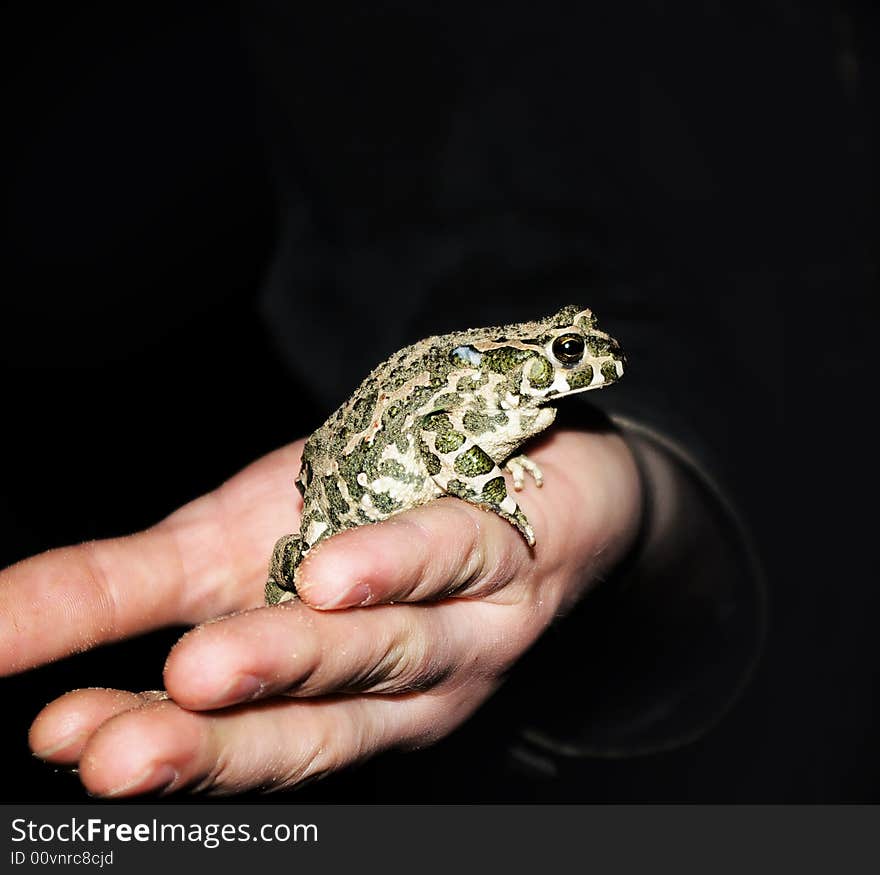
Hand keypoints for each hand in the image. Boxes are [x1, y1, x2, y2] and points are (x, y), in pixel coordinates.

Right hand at [4, 426, 641, 795]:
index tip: (55, 740)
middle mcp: (385, 681)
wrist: (537, 480)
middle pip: (301, 726)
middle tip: (113, 758)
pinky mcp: (505, 555)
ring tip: (204, 671)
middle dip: (206, 746)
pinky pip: (450, 556)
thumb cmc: (373, 515)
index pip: (215, 723)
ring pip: (377, 654)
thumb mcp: (239, 540)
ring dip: (289, 661)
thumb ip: (135, 582)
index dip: (138, 732)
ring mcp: (455, 626)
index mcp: (307, 682)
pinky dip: (393, 565)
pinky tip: (335, 574)